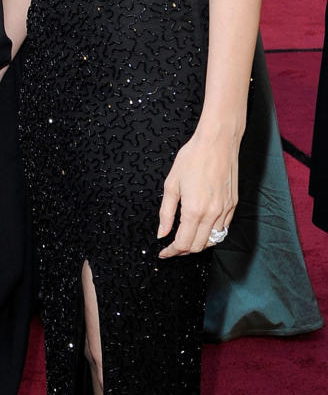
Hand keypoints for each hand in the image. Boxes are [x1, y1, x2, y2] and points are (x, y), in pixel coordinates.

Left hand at [157, 131, 237, 257]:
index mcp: (194, 210)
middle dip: (183, 251)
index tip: (164, 252)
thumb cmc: (192, 158)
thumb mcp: (171, 184)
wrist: (218, 142)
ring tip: (185, 239)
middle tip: (172, 247)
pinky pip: (223, 229)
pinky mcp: (233, 205)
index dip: (172, 252)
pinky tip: (201, 228)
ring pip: (213, 241)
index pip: (183, 243)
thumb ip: (166, 213)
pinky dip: (211, 235)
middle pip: (198, 246)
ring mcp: (225, 210)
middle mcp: (212, 214)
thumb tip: (162, 233)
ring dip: (198, 244)